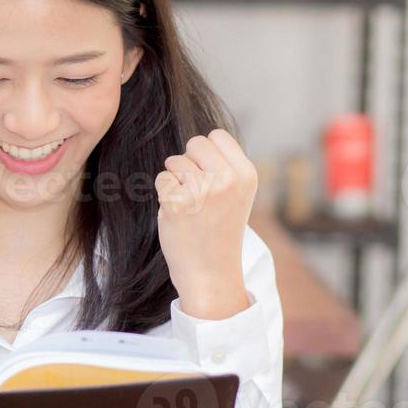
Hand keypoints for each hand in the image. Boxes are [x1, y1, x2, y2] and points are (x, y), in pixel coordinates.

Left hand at [155, 128, 256, 320]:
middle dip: (188, 161)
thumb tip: (198, 142)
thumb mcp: (237, 195)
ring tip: (189, 204)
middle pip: (194, 143)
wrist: (210, 271)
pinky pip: (161, 179)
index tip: (208, 174)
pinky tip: (177, 213)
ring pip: (174, 161)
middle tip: (195, 189)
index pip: (217, 136)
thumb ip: (224, 167)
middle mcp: (227, 179)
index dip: (206, 152)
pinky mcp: (177, 202)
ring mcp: (202, 190)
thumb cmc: (219, 230)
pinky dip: (164, 194)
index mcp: (246, 175)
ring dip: (175, 179)